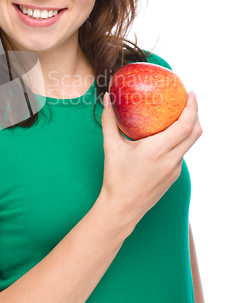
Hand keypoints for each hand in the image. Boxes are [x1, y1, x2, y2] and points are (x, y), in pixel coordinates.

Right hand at [99, 91, 201, 227]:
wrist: (122, 208)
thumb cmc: (115, 178)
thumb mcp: (110, 147)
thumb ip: (109, 121)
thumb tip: (107, 100)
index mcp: (156, 151)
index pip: (185, 126)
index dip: (192, 108)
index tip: (190, 94)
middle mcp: (170, 160)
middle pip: (195, 133)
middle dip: (196, 114)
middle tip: (188, 100)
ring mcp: (174, 169)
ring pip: (190, 144)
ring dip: (189, 127)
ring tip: (179, 114)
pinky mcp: (173, 176)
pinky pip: (181, 153)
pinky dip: (180, 140)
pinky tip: (168, 135)